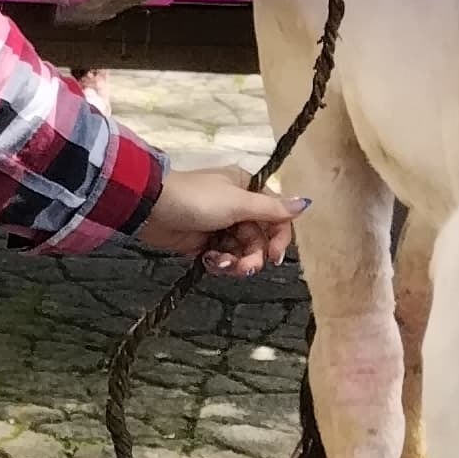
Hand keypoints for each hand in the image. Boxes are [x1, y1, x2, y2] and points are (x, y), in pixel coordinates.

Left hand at [133, 165, 306, 274]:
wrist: (151, 208)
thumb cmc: (196, 199)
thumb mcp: (237, 202)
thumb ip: (272, 208)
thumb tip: (307, 203)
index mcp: (248, 189)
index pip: (276, 216)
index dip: (278, 238)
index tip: (274, 257)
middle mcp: (238, 206)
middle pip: (260, 238)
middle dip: (253, 256)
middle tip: (243, 268)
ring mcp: (220, 225)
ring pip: (242, 251)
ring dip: (235, 262)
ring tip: (220, 263)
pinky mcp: (204, 242)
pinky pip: (223, 258)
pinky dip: (219, 263)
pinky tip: (207, 260)